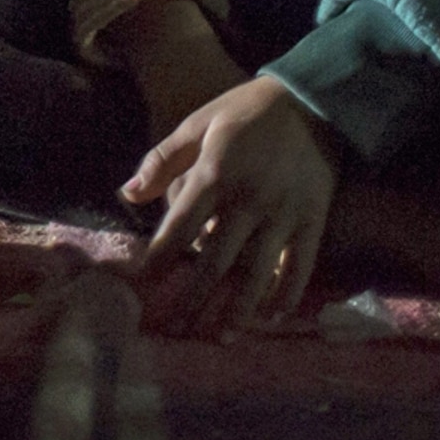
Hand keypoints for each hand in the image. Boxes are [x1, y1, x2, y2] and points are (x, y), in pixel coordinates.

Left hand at [123, 73, 339, 331]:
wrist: (311, 101)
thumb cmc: (245, 111)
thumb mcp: (197, 123)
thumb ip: (162, 161)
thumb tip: (127, 195)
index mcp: (215, 174)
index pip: (179, 227)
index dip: (159, 260)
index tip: (140, 287)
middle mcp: (248, 200)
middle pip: (215, 260)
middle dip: (193, 299)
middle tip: (174, 331)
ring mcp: (284, 213)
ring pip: (257, 273)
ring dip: (237, 310)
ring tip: (219, 337)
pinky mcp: (313, 221)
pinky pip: (300, 266)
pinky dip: (287, 295)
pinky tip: (271, 318)